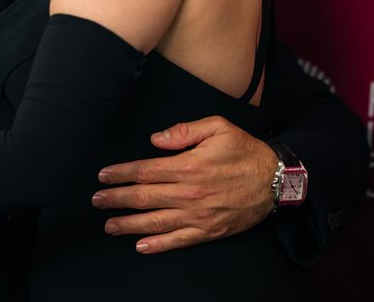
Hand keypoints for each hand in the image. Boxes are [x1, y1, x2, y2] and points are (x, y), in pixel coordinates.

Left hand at [91, 115, 277, 253]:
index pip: (145, 171)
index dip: (121, 174)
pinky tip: (140, 245)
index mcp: (189, 166)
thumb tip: (154, 140)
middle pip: (144, 198)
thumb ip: (183, 131)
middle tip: (96, 200)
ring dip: (129, 224)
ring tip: (109, 225)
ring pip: (155, 222)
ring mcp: (199, 216)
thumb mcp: (218, 127)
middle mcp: (190, 193)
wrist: (276, 180)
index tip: (102, 175)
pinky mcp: (209, 231)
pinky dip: (158, 245)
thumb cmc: (245, 150)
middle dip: (116, 199)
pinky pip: (179, 241)